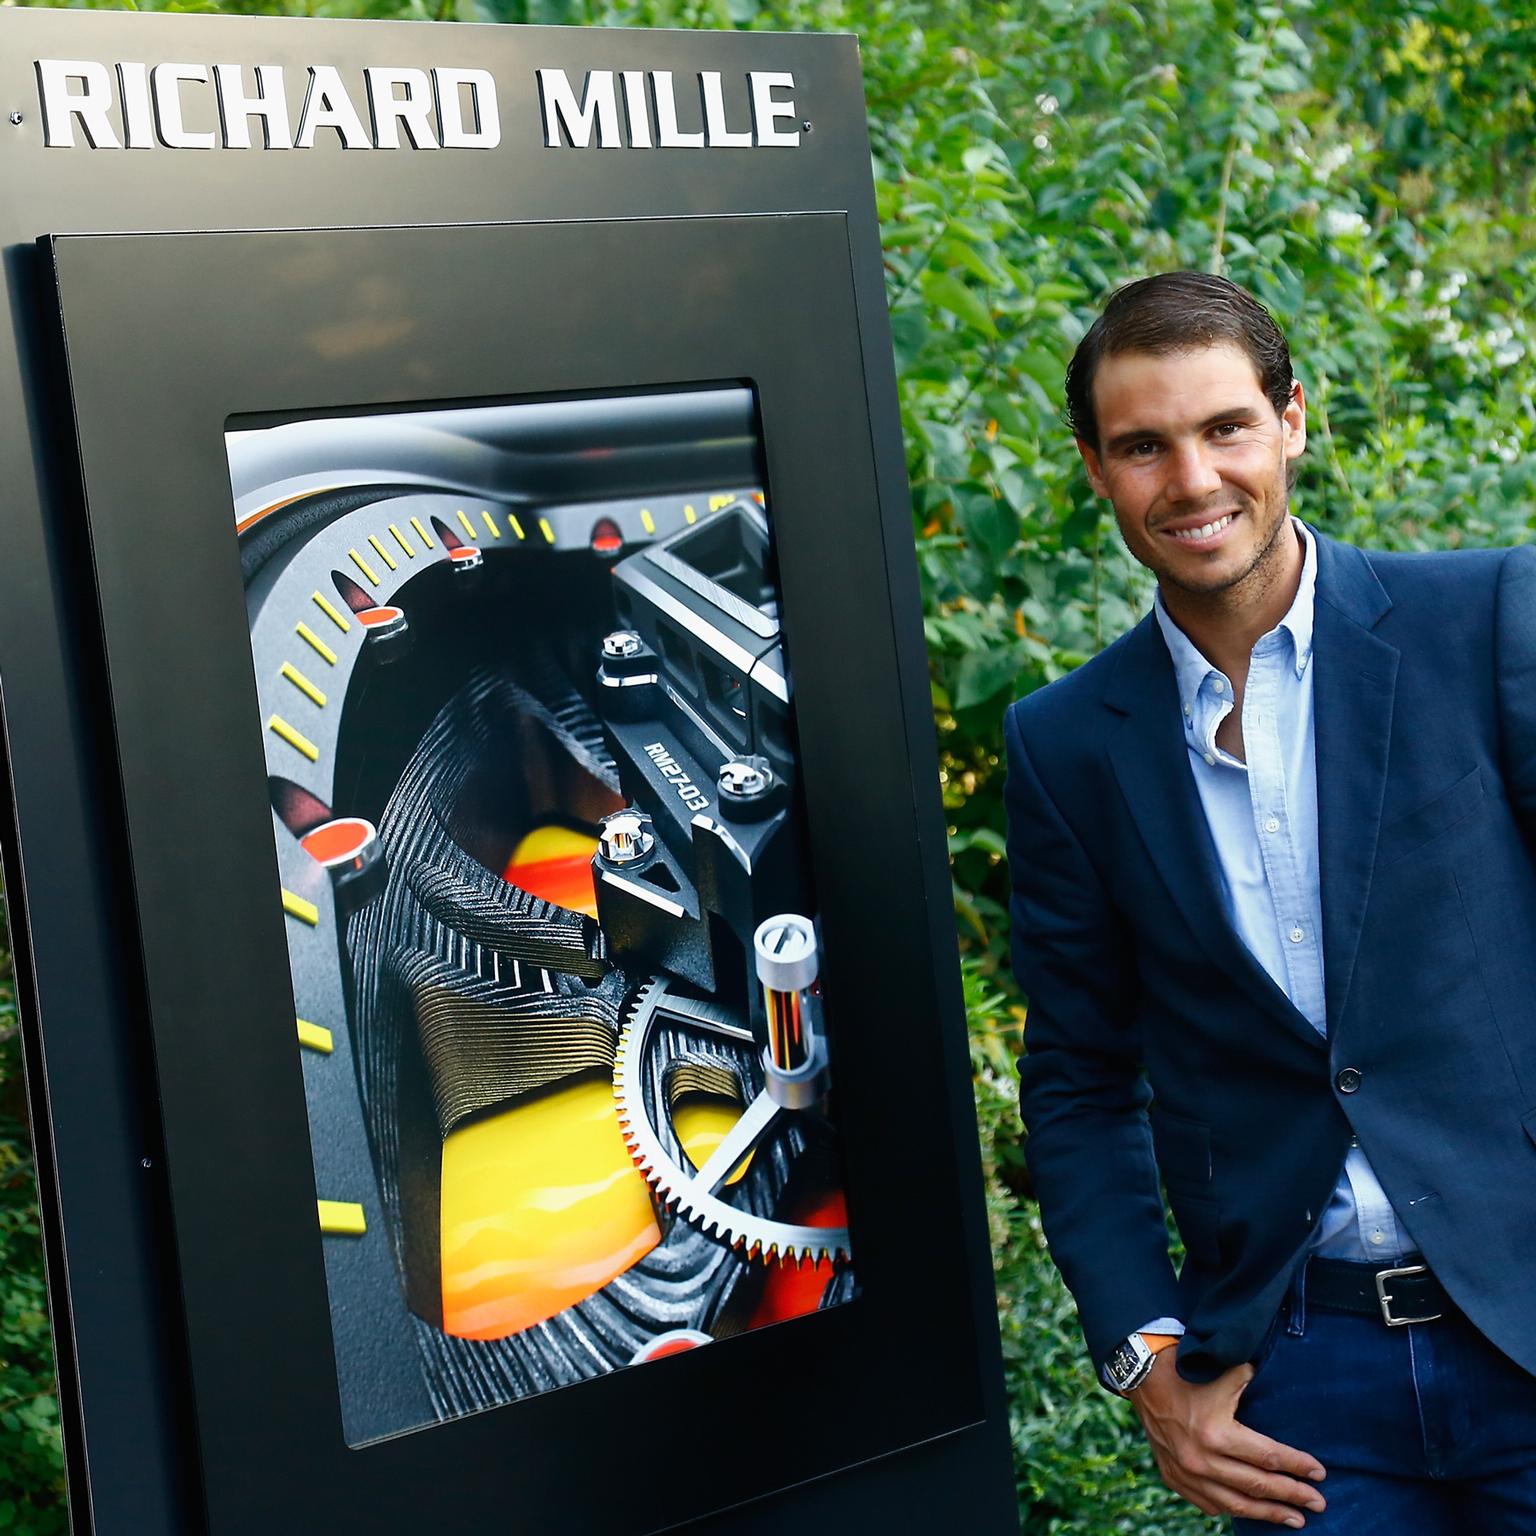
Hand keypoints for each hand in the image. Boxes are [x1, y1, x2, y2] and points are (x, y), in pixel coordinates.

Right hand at [1129, 1350, 1327, 1526]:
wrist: (1140, 1376)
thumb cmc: (1184, 1371)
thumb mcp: (1221, 1373)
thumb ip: (1248, 1379)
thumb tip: (1269, 1377)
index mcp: (1217, 1434)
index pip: (1269, 1457)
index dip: (1297, 1465)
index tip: (1320, 1473)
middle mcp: (1202, 1460)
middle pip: (1258, 1486)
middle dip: (1293, 1495)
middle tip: (1319, 1503)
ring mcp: (1186, 1473)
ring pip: (1236, 1504)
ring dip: (1269, 1514)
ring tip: (1295, 1519)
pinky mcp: (1173, 1477)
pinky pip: (1208, 1504)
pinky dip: (1231, 1509)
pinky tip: (1249, 1511)